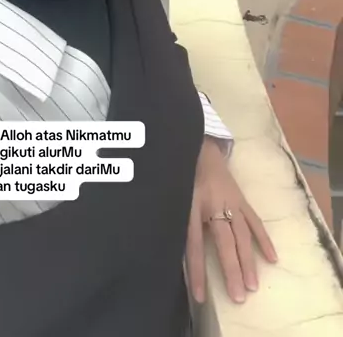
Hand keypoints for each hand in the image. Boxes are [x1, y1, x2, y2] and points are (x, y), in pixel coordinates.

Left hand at [186, 137, 277, 303]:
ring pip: (242, 234)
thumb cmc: (182, 175)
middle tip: (238, 296)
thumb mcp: (173, 196)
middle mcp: (213, 204)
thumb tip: (169, 252)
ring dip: (249, 260)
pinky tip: (273, 258)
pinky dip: (264, 239)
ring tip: (254, 285)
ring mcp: (230, 201)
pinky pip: (254, 220)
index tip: (200, 295)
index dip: (196, 270)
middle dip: (231, 270)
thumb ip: (175, 220)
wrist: (199, 146)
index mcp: (192, 206)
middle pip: (224, 241)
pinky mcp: (241, 198)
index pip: (194, 244)